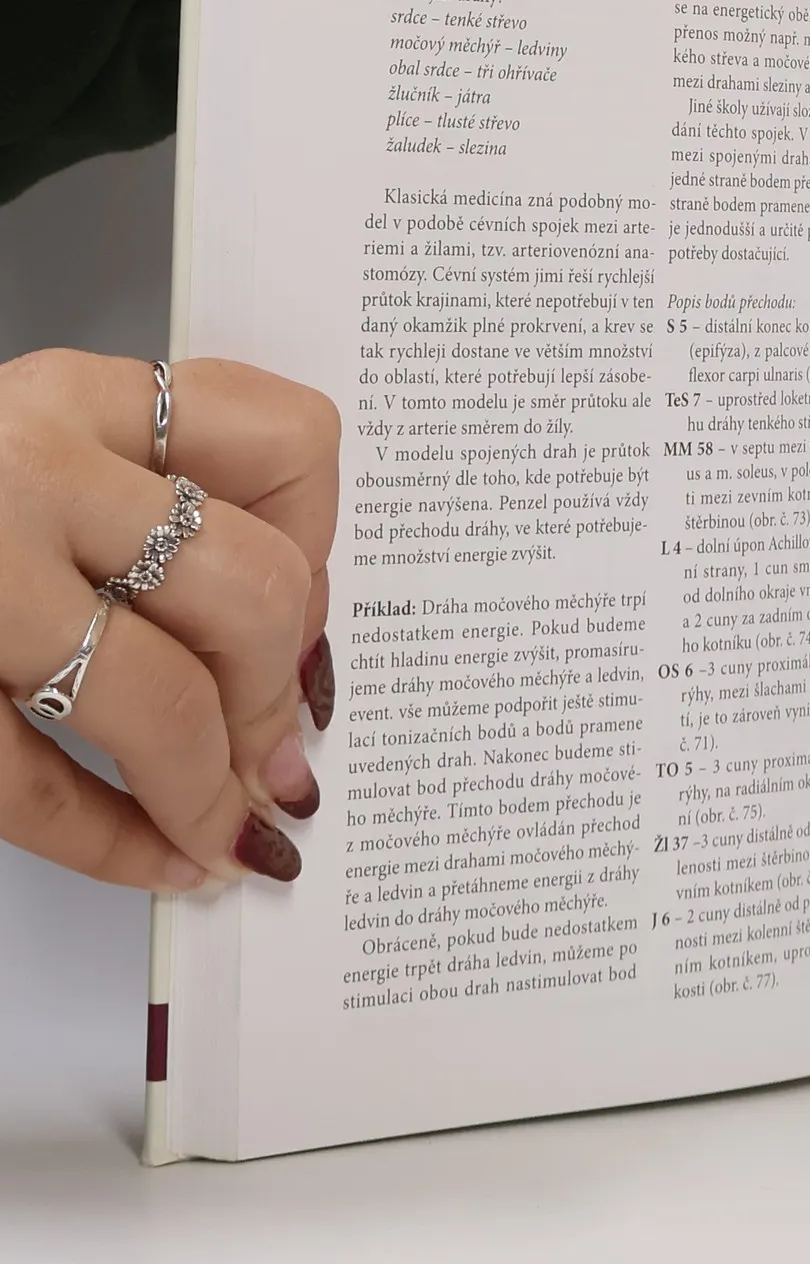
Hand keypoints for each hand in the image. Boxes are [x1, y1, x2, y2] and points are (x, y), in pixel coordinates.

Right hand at [0, 353, 338, 889]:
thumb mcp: (35, 450)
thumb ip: (147, 506)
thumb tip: (294, 646)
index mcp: (74, 400)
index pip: (290, 447)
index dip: (325, 546)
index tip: (311, 611)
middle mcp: (25, 474)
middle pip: (253, 590)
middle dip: (279, 692)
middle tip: (279, 744)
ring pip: (163, 701)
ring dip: (217, 788)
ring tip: (235, 824)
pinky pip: (39, 793)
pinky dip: (121, 847)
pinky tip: (162, 863)